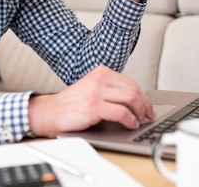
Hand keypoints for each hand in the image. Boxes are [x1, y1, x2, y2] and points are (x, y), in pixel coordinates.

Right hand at [27, 65, 155, 137]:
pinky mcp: (93, 106)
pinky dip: (130, 120)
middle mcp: (99, 79)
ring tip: (140, 121)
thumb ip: (110, 90)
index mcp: (101, 72)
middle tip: (148, 116)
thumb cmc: (71, 104)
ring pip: (131, 99)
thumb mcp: (92, 89)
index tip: (148, 107)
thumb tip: (135, 102)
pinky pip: (121, 113)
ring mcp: (96, 91)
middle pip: (134, 89)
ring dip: (140, 113)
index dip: (144, 97)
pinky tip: (131, 124)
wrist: (50, 113)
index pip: (131, 83)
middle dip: (145, 105)